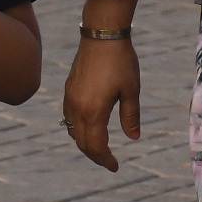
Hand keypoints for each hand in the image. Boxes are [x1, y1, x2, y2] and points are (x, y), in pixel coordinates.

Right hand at [60, 36, 140, 172]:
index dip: (105, 159)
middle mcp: (77, 108)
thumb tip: (134, 138)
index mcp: (93, 111)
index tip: (115, 166)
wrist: (102, 34)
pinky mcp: (68, 89)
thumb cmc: (121, 61)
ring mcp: (70, 98)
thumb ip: (131, 117)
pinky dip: (77, 129)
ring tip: (100, 147)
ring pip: (72, 131)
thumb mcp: (131, 90)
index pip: (96, 146)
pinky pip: (68, 117)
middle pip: (82, 142)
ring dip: (84, 143)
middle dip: (95, 155)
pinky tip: (88, 127)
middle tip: (109, 161)